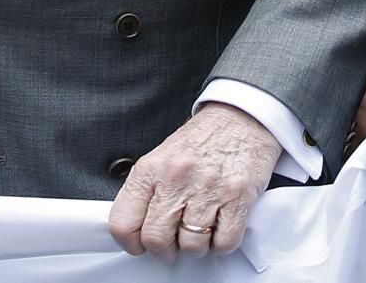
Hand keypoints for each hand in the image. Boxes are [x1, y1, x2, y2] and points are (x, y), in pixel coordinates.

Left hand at [107, 102, 278, 260]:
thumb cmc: (203, 139)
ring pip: (191, 245)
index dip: (130, 243)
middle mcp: (176, 179)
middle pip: (156, 240)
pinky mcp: (237, 196)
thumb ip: (148, 191)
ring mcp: (207, 188)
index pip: (123, 223)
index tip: (140, 244)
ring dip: (196, 246)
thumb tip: (138, 229)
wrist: (242, 116)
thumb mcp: (162, 156)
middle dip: (165, 250)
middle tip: (173, 244)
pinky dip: (222, 243)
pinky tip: (220, 227)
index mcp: (150, 169)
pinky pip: (224, 242)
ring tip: (200, 230)